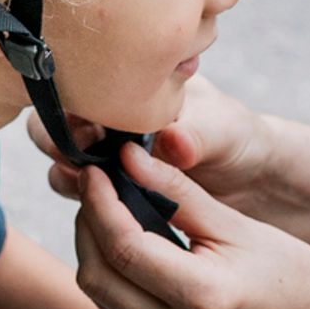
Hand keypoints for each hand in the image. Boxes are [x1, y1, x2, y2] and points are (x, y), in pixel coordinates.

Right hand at [30, 75, 274, 210]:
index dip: (73, 112)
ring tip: (96, 192)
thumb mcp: (224, 131)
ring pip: (62, 168)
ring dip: (71, 180)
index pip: (78, 91)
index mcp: (128, 90)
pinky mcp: (115, 198)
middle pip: (54, 130)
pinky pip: (84, 202)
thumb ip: (197, 135)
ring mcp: (108, 162)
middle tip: (88, 164)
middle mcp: (109, 124)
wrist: (255, 180)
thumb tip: (173, 142)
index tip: (91, 134)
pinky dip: (88, 208)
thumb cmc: (239, 139)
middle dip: (61, 146)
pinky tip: (108, 217)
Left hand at [75, 141, 309, 308]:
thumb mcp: (237, 224)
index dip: (100, 205)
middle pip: (97, 276)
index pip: (126, 248)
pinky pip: (113, 306)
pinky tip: (122, 237)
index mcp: (202, 297)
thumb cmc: (285, 271)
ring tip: (108, 207)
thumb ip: (178, 192)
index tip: (95, 171)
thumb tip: (129, 158)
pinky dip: (107, 268)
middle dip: (87, 225)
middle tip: (98, 186)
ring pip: (98, 293)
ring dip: (91, 246)